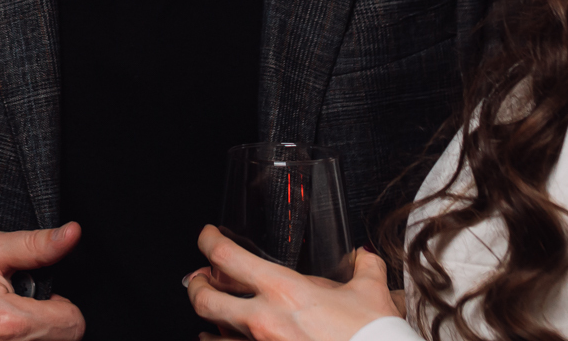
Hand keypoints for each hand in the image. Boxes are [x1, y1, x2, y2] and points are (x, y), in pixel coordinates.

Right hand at [0, 222, 84, 340]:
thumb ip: (36, 244)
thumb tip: (73, 234)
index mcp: (9, 322)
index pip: (73, 324)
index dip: (62, 307)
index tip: (42, 301)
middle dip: (50, 325)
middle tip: (22, 311)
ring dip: (36, 338)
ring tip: (9, 327)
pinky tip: (0, 339)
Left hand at [184, 225, 400, 340]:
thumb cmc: (371, 337)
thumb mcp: (371, 293)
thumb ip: (365, 267)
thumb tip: (364, 255)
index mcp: (284, 291)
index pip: (227, 256)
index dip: (208, 241)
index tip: (207, 236)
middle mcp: (263, 322)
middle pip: (204, 300)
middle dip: (195, 286)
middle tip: (198, 278)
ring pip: (211, 336)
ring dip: (207, 324)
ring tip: (209, 317)